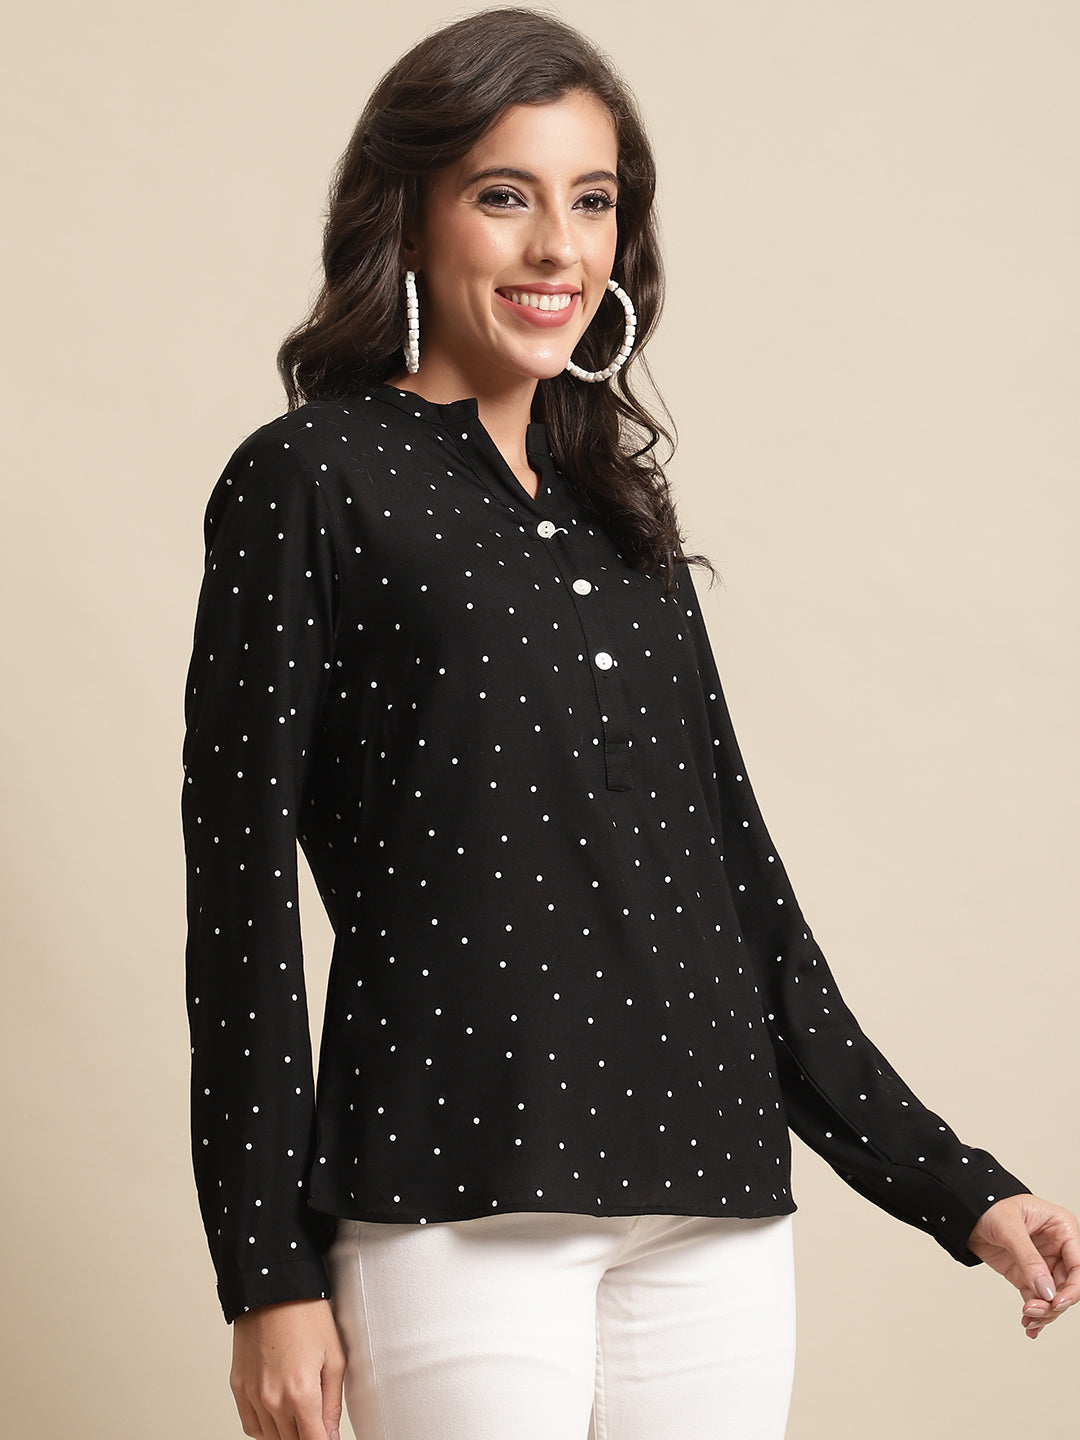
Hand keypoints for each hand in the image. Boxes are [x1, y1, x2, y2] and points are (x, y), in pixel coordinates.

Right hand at [230, 1297, 345, 1438]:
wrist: (274, 1289)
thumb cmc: (307, 1316)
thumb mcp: (335, 1357)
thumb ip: (333, 1403)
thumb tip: (331, 1435)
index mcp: (301, 1393)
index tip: (329, 1439)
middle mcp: (272, 1399)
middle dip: (308, 1436)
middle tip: (318, 1422)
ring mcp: (252, 1395)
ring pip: (271, 1438)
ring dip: (287, 1433)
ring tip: (301, 1416)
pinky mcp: (238, 1386)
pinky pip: (251, 1425)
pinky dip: (266, 1428)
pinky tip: (279, 1416)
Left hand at [966, 1193, 1079, 1340]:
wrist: (964, 1211)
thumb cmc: (989, 1206)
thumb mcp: (1009, 1227)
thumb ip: (1028, 1258)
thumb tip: (1046, 1290)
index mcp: (1062, 1228)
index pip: (1079, 1265)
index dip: (1073, 1288)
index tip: (1056, 1302)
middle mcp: (1058, 1247)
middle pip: (1068, 1285)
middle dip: (1054, 1303)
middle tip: (1034, 1311)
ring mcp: (1043, 1263)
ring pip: (1054, 1296)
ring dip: (1044, 1312)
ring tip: (1028, 1319)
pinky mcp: (1028, 1275)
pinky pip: (1037, 1299)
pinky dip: (1035, 1314)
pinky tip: (1029, 1325)